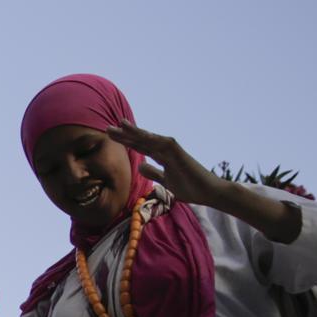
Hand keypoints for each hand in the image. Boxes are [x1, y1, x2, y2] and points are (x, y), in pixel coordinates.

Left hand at [105, 122, 223, 208]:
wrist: (208, 192)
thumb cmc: (190, 187)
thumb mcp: (166, 181)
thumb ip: (154, 173)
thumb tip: (141, 165)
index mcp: (163, 157)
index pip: (141, 147)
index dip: (127, 141)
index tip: (112, 137)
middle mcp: (166, 151)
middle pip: (142, 141)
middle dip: (126, 135)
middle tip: (108, 128)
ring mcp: (173, 151)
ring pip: (151, 139)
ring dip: (136, 132)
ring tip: (121, 124)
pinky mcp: (180, 154)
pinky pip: (163, 144)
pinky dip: (152, 138)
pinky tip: (140, 134)